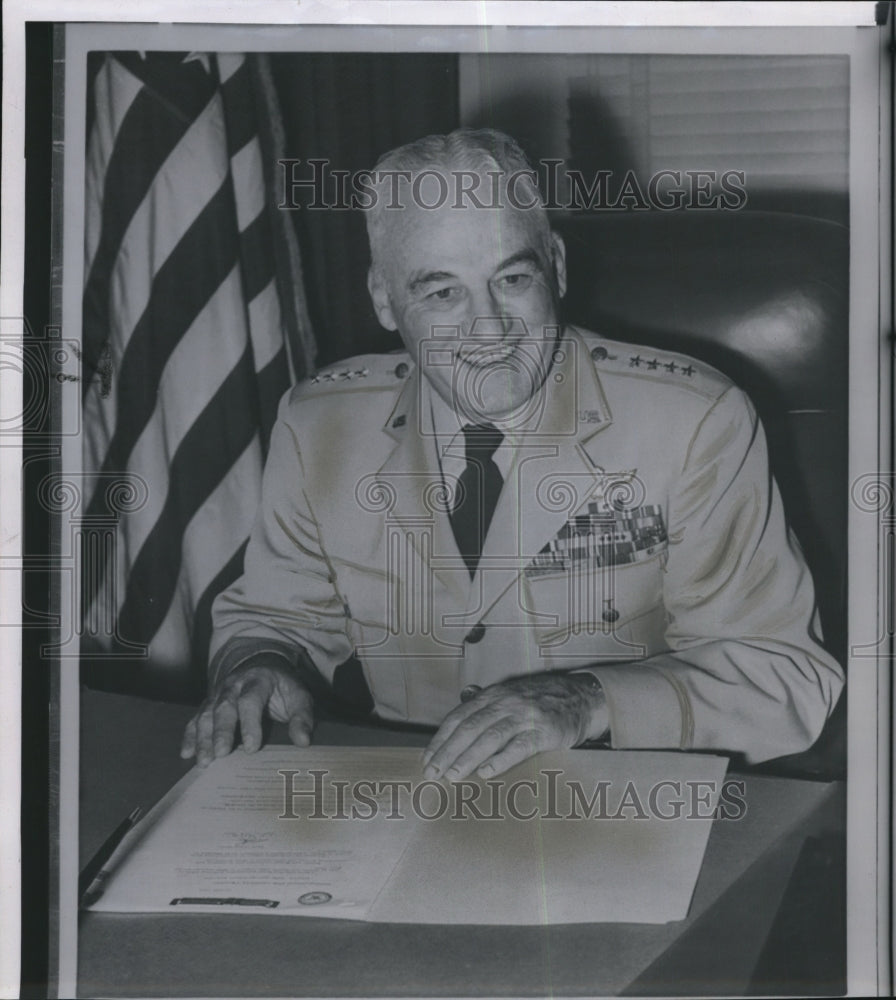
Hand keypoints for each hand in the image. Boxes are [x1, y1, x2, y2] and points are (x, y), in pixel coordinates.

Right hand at [180, 660, 313, 766]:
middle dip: (222, 732)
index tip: (252, 748)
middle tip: (220, 755)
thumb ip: (302, 717)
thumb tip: (303, 742)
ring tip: (203, 761)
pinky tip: (186, 754)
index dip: (251, 724)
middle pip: (224, 707)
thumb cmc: (282, 688)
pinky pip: (196, 719)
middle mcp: (234, 684)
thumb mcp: (299, 696)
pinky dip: (190, 736)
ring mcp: (218, 693)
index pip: (251, 700)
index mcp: (259, 680)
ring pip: (207, 714)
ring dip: (203, 738)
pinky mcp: (209, 704)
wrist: (261, 667)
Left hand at [422, 671, 608, 781]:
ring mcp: (524, 717)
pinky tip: (486, 773)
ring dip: (467, 758)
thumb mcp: (510, 694)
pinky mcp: (543, 732)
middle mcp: (505, 704)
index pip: (459, 718)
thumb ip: (485, 703)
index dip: (440, 739)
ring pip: (489, 737)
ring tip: (452, 776)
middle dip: (447, 752)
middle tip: (432, 774)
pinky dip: (500, 760)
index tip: (427, 759)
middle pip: (469, 728)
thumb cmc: (540, 699)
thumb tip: (459, 706)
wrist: (581, 697)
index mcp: (493, 696)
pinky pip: (518, 747)